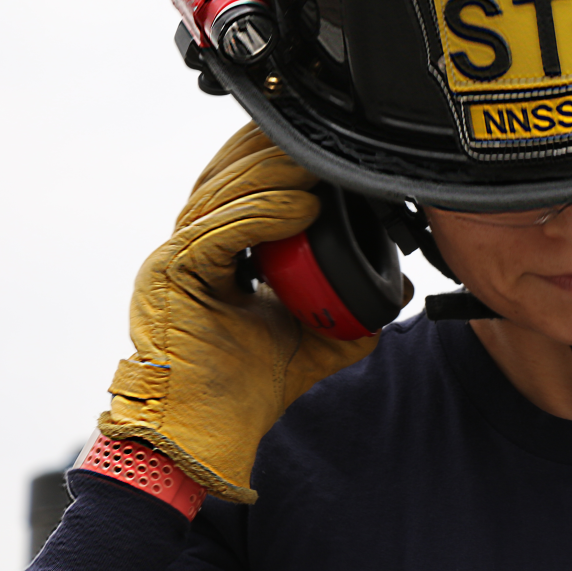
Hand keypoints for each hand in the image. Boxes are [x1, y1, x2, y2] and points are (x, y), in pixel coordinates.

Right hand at [98, 125, 377, 501]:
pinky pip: (220, 231)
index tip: (328, 147)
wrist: (207, 433)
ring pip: (225, 194)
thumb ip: (351, 311)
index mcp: (219, 251)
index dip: (281, 160)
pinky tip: (301, 205)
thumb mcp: (313, 340)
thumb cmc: (243, 388)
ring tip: (321, 163)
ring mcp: (177, 257)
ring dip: (276, 173)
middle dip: (277, 151)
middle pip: (231, 176)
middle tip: (326, 137)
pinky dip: (262, 213)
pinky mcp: (172, 274)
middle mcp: (192, 246)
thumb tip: (399, 291)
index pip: (245, 185)